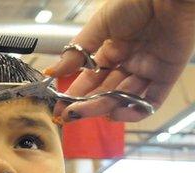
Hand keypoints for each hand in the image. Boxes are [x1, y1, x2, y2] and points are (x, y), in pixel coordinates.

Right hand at [46, 0, 194, 121]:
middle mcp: (128, 63)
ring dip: (103, 108)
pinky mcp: (166, 74)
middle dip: (85, 105)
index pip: (90, 79)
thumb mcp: (99, 26)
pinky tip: (116, 114)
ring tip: (85, 111)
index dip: (74, 95)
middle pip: (105, 92)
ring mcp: (147, 70)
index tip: (58, 108)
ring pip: (123, 98)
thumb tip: (52, 72)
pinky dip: (134, 112)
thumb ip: (77, 52)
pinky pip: (151, 102)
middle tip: (68, 115)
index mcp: (112, 50)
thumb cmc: (135, 2)